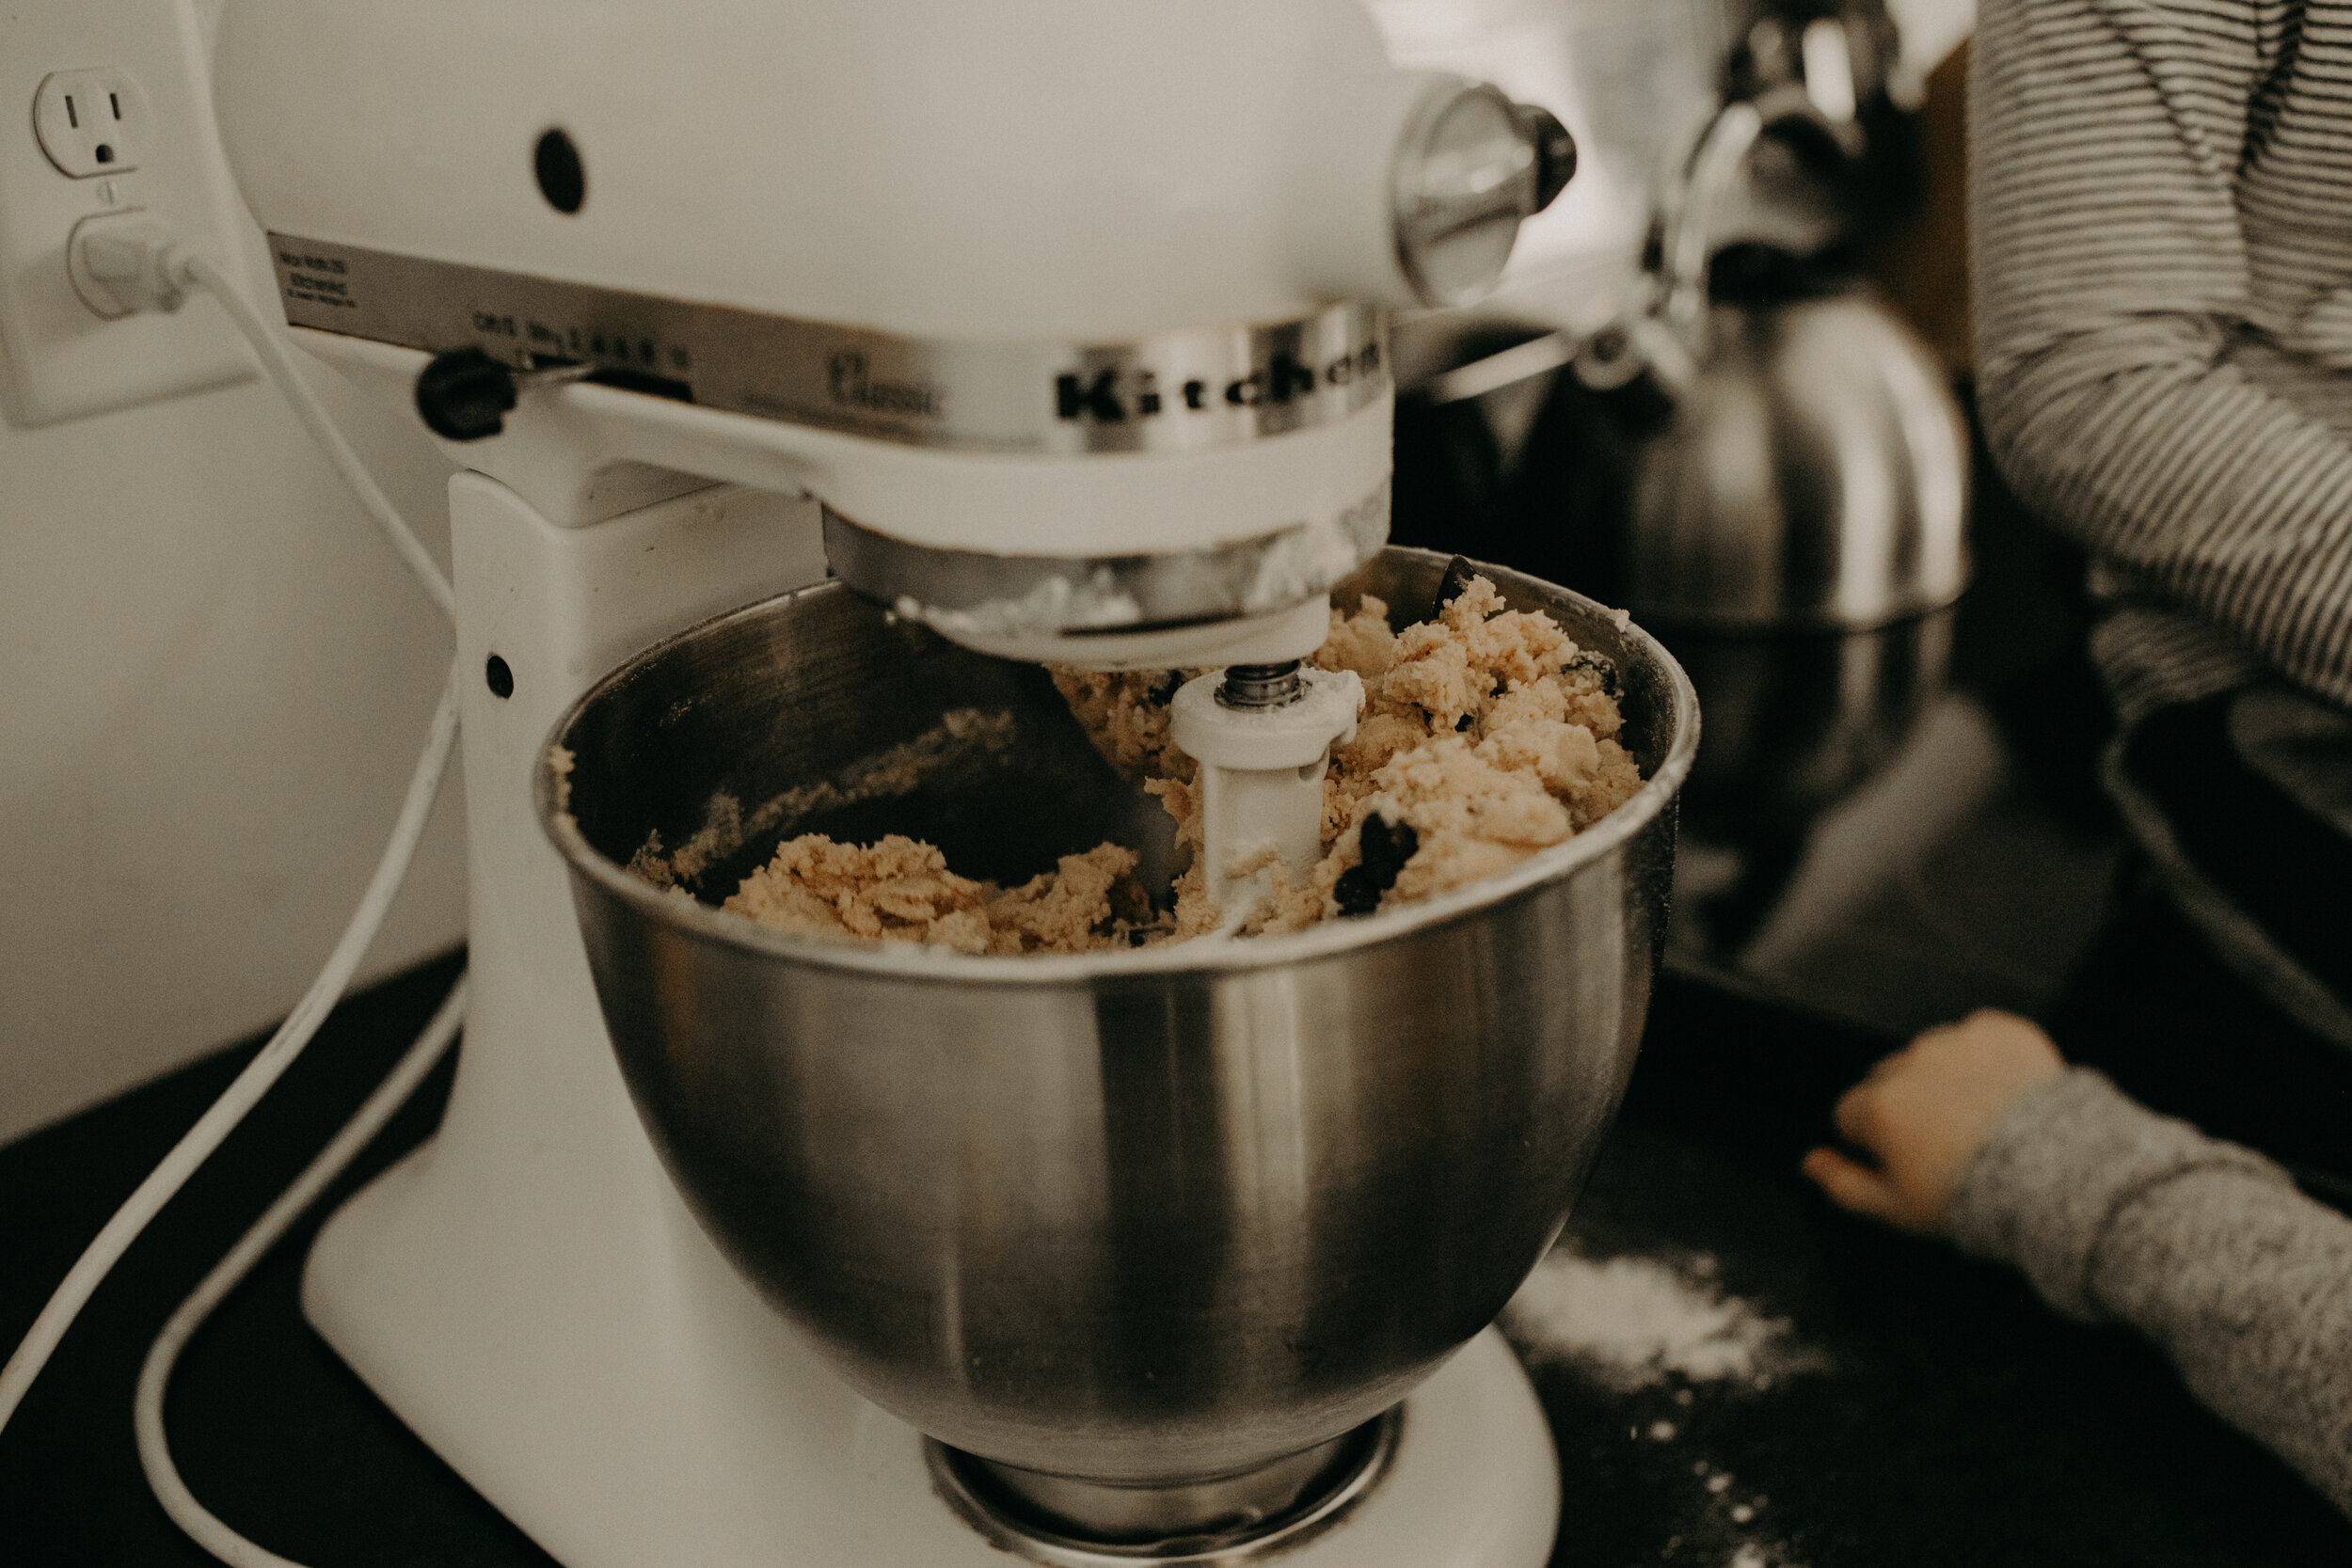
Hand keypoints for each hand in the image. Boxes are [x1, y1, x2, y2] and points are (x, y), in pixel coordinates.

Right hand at [1802, 1009, 2064, 1232]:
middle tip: (1948, 1144)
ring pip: (1933, 1056)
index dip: (1876, 1143)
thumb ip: (1843, 1185)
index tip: (1908, 1162)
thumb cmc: (1972, 1200)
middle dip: (1907, 1105)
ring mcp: (1957, 1042)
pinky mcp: (2002, 1030)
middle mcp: (1910, 1063)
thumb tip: (1809, 1162)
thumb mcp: (1898, 1209)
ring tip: (1983, 1120)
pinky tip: (2006, 1095)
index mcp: (1879, 1106)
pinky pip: (1980, 1037)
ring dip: (1945, 1079)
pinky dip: (1989, 1059)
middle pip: (1889, 1079)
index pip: (1850, 1114)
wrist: (2061, 1176)